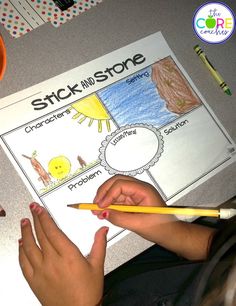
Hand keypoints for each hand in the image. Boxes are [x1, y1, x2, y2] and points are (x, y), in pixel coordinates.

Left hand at [19, 203, 107, 305]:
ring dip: (25, 232)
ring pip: (29, 246)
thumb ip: (99, 244)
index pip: (52, 231)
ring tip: (24, 222)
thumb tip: (103, 230)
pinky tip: (21, 244)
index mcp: (69, 255)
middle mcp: (53, 262)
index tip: (40, 209)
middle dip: (35, 219)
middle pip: (40, 235)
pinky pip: (24, 262)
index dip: (44, 217)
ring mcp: (41, 271)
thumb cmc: (87, 293)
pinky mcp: (34, 281)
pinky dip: (21, 251)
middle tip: (32, 209)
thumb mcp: (97, 266)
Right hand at [93, 175, 215, 260]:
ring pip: (115, 190)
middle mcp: (139, 189)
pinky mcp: (133, 201)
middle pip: (116, 182)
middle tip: (95, 205)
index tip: (100, 205)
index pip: (121, 184)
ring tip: (96, 211)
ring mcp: (135, 194)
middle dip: (103, 192)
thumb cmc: (161, 228)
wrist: (171, 234)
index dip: (108, 194)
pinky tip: (103, 213)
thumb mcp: (138, 225)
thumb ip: (119, 218)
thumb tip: (103, 213)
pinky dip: (109, 205)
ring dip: (105, 199)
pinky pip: (118, 199)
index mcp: (144, 190)